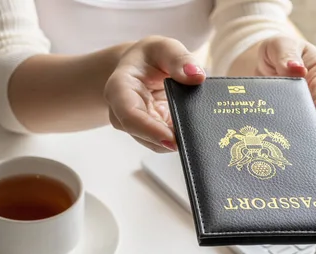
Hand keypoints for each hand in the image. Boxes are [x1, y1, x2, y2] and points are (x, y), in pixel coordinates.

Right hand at [104, 36, 205, 151]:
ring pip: (155, 143)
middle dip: (169, 140)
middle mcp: (121, 112)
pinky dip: (179, 139)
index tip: (172, 139)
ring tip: (196, 133)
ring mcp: (134, 126)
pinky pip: (164, 142)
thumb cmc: (150, 57)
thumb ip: (180, 58)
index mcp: (119, 88)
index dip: (150, 130)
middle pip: (143, 135)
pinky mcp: (148, 134)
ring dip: (176, 140)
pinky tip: (192, 132)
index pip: (129, 114)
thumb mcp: (164, 47)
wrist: (142, 69)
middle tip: (194, 141)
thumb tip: (197, 76)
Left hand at [255, 35, 315, 125]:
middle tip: (294, 127)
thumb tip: (296, 69)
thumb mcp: (281, 45)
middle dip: (308, 119)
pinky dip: (285, 128)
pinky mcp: (298, 117)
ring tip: (282, 128)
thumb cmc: (280, 49)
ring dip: (294, 124)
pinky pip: (293, 126)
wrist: (268, 62)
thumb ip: (286, 56)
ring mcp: (311, 108)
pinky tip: (277, 132)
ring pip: (307, 122)